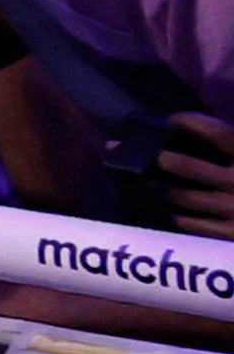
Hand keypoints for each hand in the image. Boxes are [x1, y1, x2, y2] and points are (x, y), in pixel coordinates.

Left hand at [160, 114, 233, 236]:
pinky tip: (176, 211)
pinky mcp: (227, 234)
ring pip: (180, 196)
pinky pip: (188, 222)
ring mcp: (232, 208)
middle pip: (183, 165)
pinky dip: (179, 215)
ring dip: (165, 190)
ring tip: (155, 184)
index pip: (213, 131)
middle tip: (129, 151)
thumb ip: (233, 146)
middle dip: (156, 158)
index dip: (187, 121)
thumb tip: (208, 132)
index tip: (171, 119)